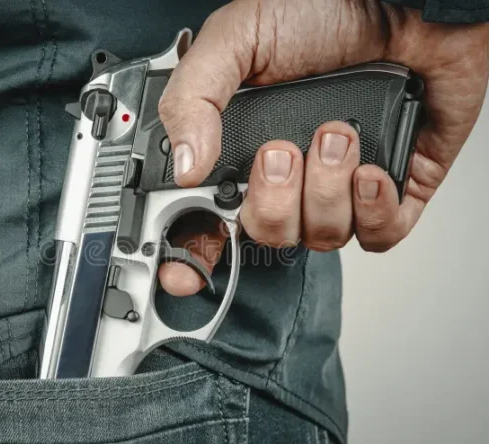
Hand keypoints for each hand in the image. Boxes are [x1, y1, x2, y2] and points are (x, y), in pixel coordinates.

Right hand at [157, 0, 488, 295]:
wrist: (405, 1)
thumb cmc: (323, 12)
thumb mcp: (236, 39)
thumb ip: (195, 98)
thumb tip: (184, 166)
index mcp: (242, 147)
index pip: (209, 216)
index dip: (194, 250)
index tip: (182, 272)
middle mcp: (288, 174)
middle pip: (267, 234)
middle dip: (274, 202)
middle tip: (283, 152)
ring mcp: (337, 185)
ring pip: (322, 236)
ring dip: (327, 191)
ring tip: (336, 138)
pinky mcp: (389, 190)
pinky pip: (376, 235)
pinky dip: (372, 211)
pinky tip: (367, 171)